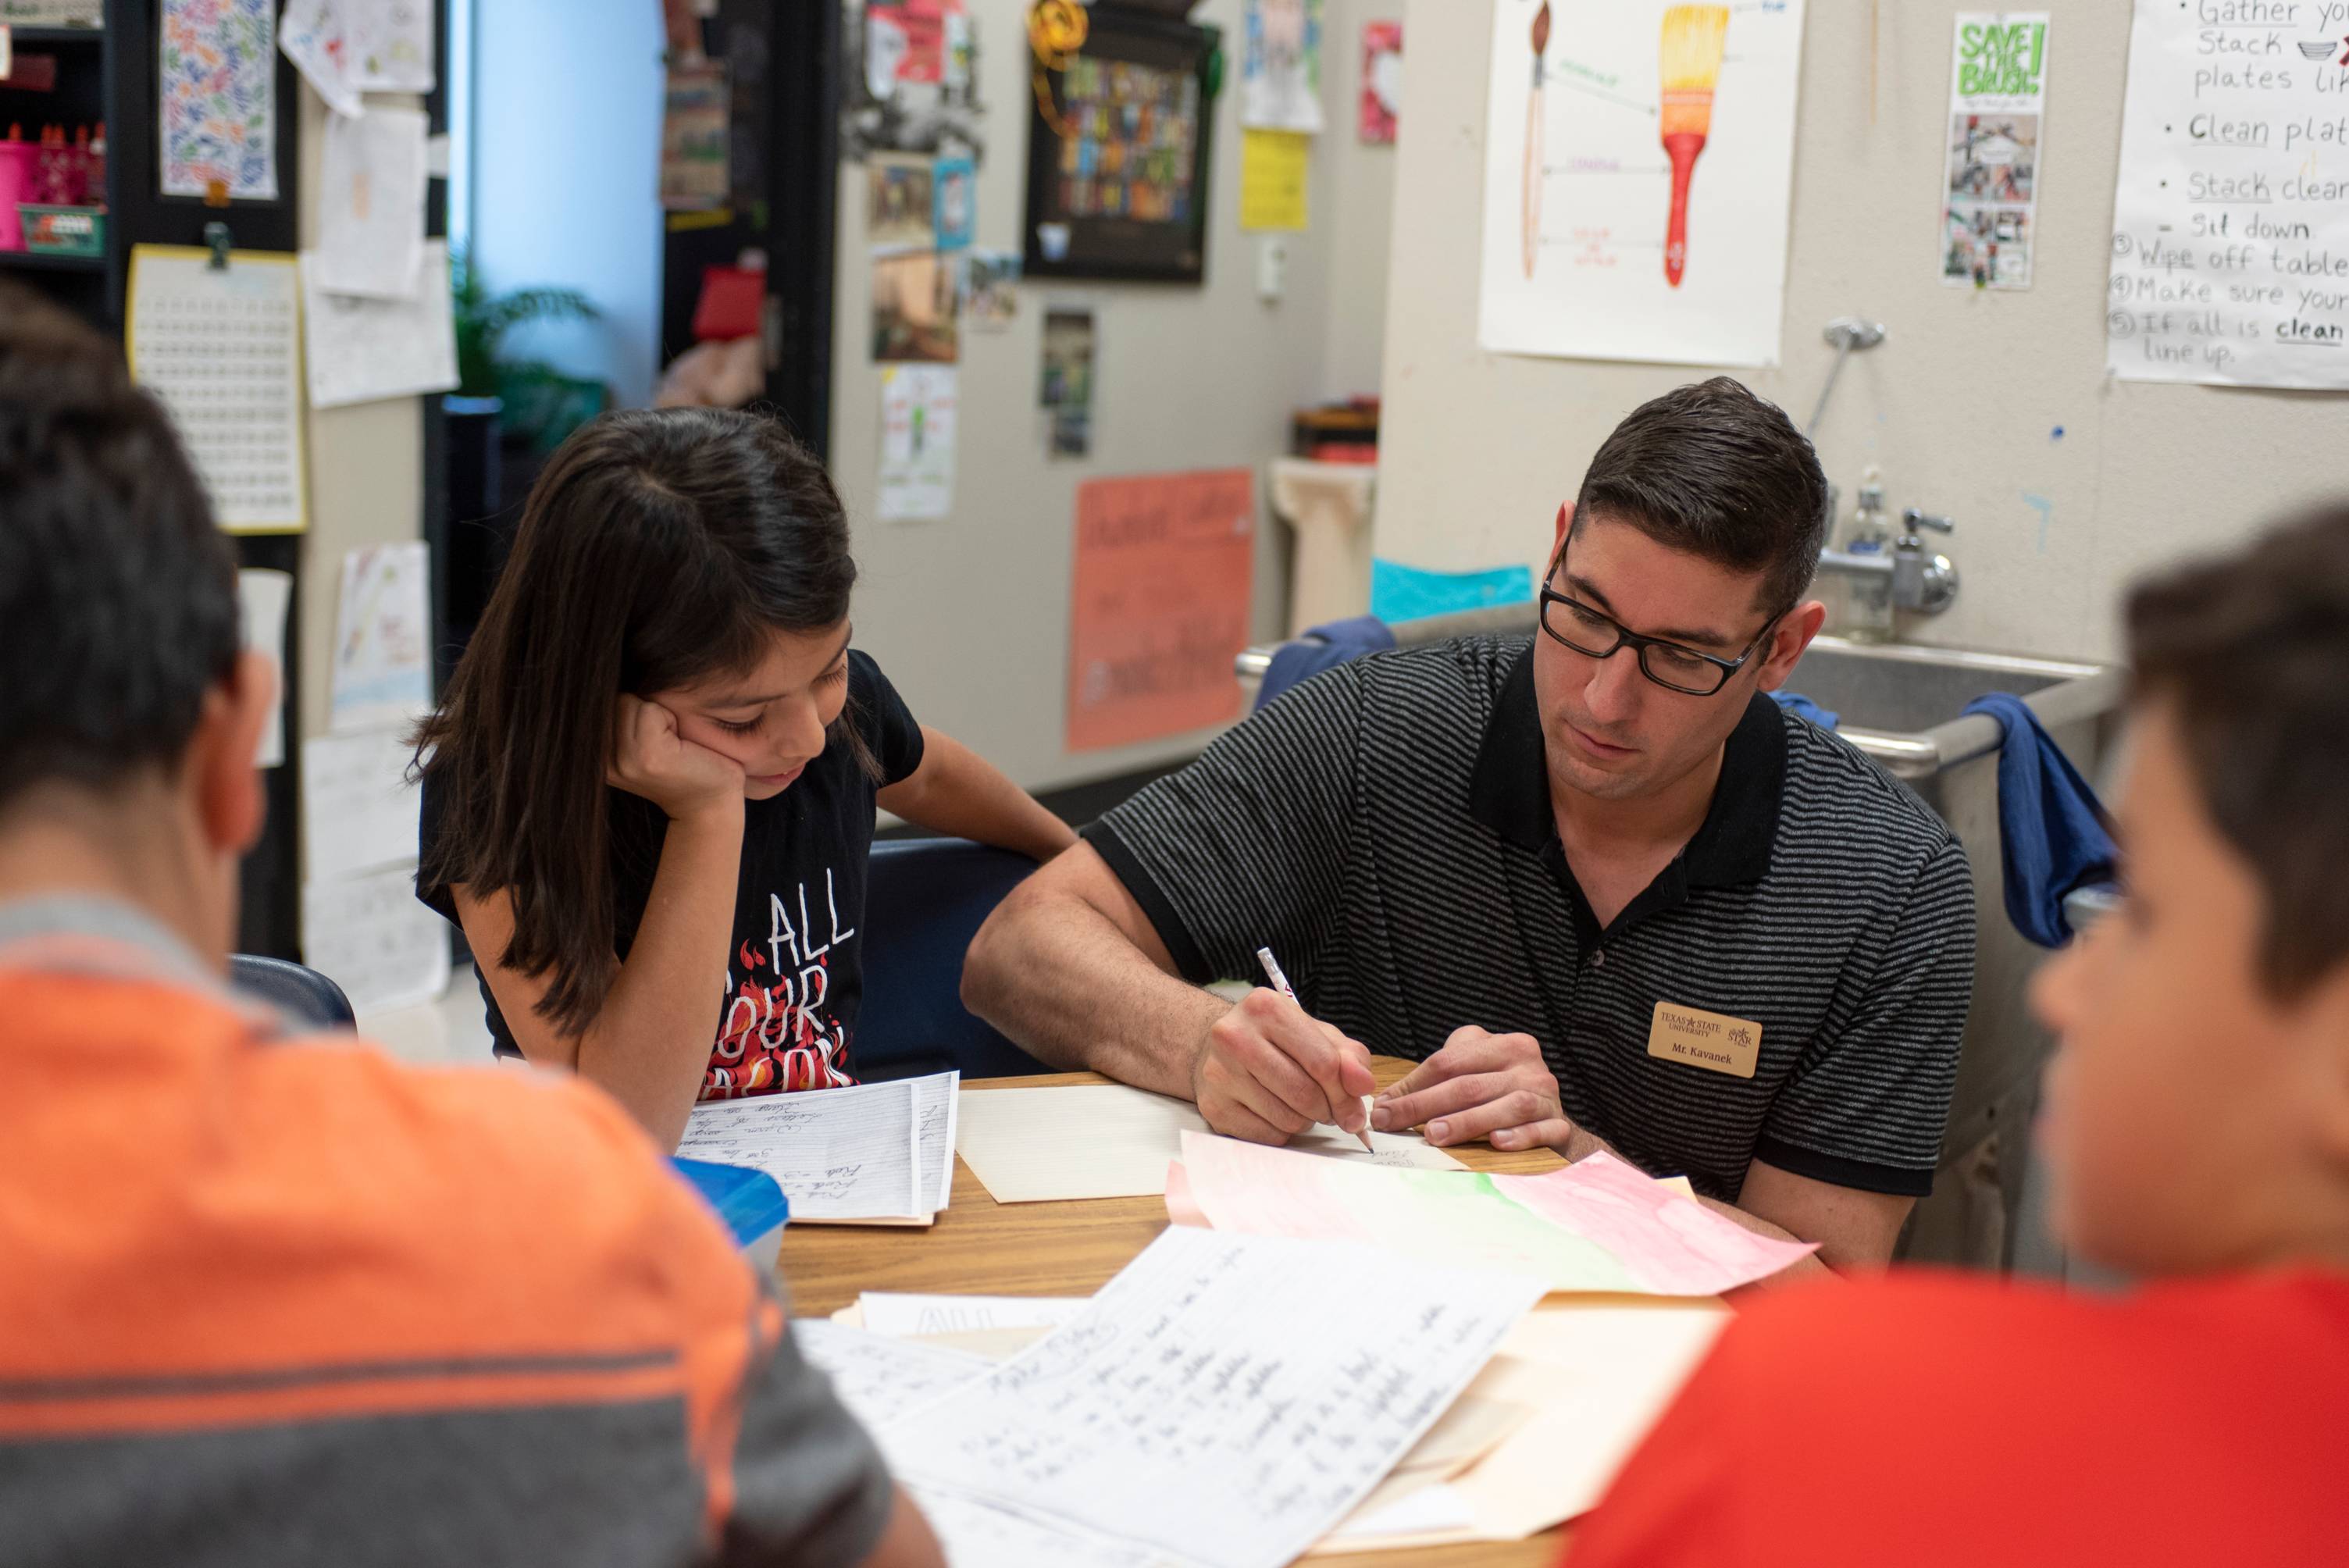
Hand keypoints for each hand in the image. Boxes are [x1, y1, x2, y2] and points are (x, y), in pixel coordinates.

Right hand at [607, 695, 744, 820]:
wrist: (710, 805)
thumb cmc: (685, 767)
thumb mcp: (641, 742)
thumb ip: (620, 719)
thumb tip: (602, 677)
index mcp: (596, 757)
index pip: (602, 702)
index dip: (634, 710)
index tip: (655, 739)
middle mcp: (602, 761)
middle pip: (616, 699)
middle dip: (645, 709)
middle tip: (667, 741)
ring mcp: (622, 760)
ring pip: (631, 702)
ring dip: (658, 714)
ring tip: (672, 742)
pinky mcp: (646, 757)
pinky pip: (649, 710)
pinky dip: (670, 719)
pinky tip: (679, 745)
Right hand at [1192, 987, 1376, 1145]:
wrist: (1216, 1048)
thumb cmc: (1274, 1040)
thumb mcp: (1316, 1035)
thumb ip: (1349, 1058)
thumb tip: (1363, 1085)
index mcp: (1266, 1009)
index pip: (1323, 1062)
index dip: (1345, 1092)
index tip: (1352, 1106)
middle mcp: (1235, 1036)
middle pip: (1305, 1094)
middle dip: (1326, 1109)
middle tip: (1325, 1107)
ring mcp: (1219, 1073)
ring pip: (1288, 1119)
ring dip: (1305, 1120)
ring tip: (1297, 1104)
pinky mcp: (1213, 1106)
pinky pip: (1267, 1135)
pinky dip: (1282, 1131)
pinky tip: (1275, 1112)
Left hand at [1372, 1026, 1583, 1153]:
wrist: (1552, 1114)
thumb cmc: (1500, 1089)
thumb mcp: (1472, 1069)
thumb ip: (1433, 1079)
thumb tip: (1385, 1104)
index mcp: (1504, 1045)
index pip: (1450, 1063)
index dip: (1413, 1085)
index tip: (1383, 1108)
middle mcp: (1528, 1066)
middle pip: (1470, 1085)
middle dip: (1426, 1105)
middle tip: (1394, 1122)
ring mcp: (1548, 1096)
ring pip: (1506, 1107)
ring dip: (1468, 1122)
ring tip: (1435, 1135)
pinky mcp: (1560, 1125)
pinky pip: (1542, 1131)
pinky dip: (1519, 1137)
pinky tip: (1496, 1143)